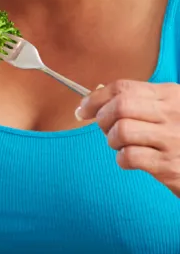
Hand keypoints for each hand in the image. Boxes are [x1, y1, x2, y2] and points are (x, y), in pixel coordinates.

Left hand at [76, 80, 179, 195]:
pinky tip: (132, 160)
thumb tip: (95, 99)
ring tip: (123, 146)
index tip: (83, 110)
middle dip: (102, 119)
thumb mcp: (169, 110)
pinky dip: (122, 159)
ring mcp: (173, 139)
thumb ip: (138, 102)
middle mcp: (173, 113)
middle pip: (120, 106)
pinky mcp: (170, 166)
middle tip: (106, 130)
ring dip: (113, 141)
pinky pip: (130, 157)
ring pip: (122, 131)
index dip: (96, 98)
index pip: (123, 87)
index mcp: (170, 95)